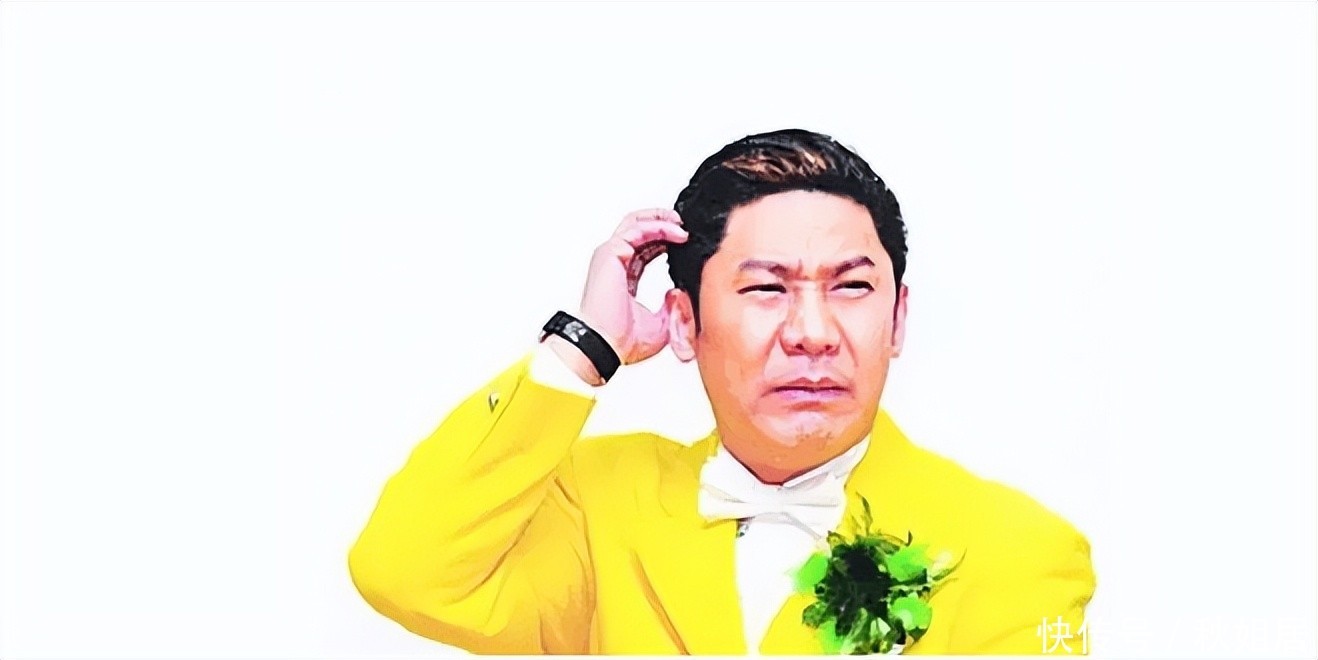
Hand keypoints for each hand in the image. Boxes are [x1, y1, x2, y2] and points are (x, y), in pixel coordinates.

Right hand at [545, 209, 687, 383]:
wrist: (605, 345)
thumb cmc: (622, 341)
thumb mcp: (660, 324)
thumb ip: (670, 307)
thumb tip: (678, 293)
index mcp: (624, 277)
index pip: (645, 249)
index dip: (665, 240)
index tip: (685, 240)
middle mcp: (615, 263)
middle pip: (638, 229)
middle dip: (663, 221)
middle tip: (684, 223)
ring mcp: (610, 256)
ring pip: (637, 223)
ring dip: (662, 220)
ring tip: (682, 224)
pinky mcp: (610, 253)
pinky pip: (637, 230)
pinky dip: (658, 226)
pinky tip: (676, 232)